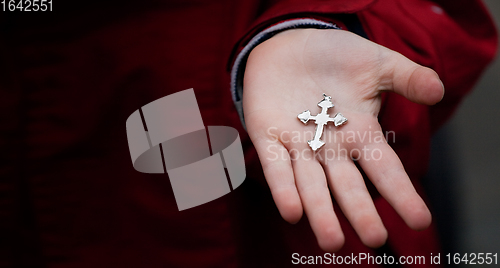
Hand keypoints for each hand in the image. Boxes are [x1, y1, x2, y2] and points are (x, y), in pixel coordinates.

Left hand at [243, 29, 442, 250]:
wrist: (289, 45)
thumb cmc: (335, 58)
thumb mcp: (376, 63)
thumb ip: (407, 77)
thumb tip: (438, 91)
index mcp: (359, 133)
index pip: (384, 169)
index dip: (401, 193)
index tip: (420, 220)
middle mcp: (330, 147)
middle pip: (347, 186)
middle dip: (360, 212)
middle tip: (373, 239)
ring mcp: (298, 145)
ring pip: (311, 185)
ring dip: (320, 212)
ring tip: (333, 241)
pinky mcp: (268, 137)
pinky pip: (276, 166)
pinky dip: (283, 188)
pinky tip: (292, 211)